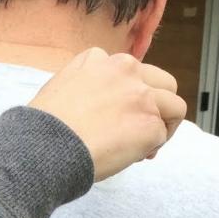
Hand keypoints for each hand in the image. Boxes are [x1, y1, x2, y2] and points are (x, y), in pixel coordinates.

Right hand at [27, 48, 185, 181]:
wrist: (45, 146)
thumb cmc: (43, 126)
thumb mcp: (59, 86)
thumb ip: (84, 85)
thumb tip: (97, 108)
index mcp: (100, 59)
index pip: (129, 71)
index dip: (127, 95)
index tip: (118, 115)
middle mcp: (126, 71)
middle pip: (162, 81)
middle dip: (157, 104)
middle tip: (141, 127)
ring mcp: (142, 97)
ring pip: (175, 106)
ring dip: (164, 125)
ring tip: (148, 144)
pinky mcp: (150, 124)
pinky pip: (162, 136)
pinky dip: (151, 147)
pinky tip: (134, 157)